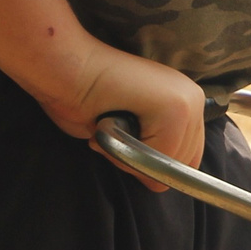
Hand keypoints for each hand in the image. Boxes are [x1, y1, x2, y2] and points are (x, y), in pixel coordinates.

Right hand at [47, 45, 205, 190]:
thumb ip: (152, 153)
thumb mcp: (128, 132)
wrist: (57, 66)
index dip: (146, 160)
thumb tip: (161, 183)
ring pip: (167, 165)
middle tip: (108, 127)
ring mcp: (188, 101)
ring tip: (108, 121)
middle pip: (180, 167)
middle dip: (137, 159)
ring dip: (128, 155)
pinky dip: (125, 151)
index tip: (118, 133)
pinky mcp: (175, 107)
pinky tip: (109, 121)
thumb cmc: (81, 95)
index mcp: (186, 102)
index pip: (185, 161)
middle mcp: (193, 98)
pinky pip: (157, 158)